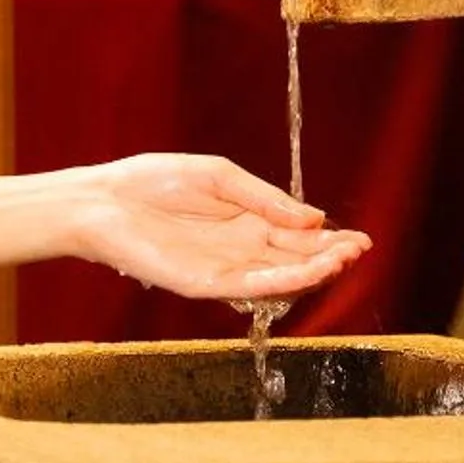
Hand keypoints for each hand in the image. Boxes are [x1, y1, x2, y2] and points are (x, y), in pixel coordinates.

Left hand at [68, 154, 369, 302]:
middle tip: (359, 250)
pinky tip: (307, 272)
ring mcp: (223, 269)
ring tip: (342, 259)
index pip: (296, 237)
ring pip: (278, 277)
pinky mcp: (204, 283)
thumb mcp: (219, 176)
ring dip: (313, 271)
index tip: (359, 238)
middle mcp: (239, 249)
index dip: (328, 239)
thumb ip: (264, 198)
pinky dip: (281, 281)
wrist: (104, 201)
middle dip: (329, 256)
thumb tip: (313, 218)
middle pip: (294, 259)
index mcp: (244, 222)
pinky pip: (250, 285)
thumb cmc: (152, 182)